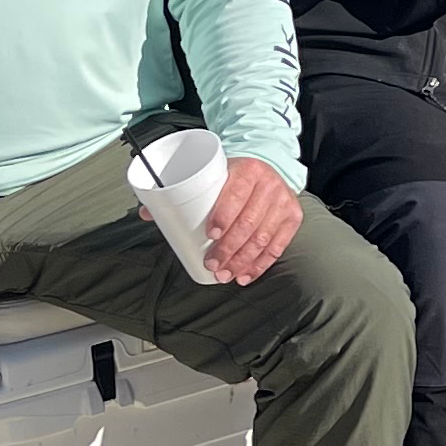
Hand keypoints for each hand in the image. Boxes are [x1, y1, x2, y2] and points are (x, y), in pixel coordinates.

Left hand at [202, 159, 301, 284]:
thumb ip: (190, 193)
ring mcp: (284, 203)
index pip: (237, 195)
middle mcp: (270, 185)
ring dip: (241, 261)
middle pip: (249, 222)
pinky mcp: (293, 218)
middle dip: (229, 248)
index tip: (211, 235)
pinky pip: (277, 247)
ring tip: (225, 273)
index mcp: (249, 170)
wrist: (266, 174)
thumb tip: (153, 216)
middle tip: (212, 263)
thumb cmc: (235, 179)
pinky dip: (259, 265)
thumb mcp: (218, 176)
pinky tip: (245, 275)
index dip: (224, 216)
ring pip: (262, 238)